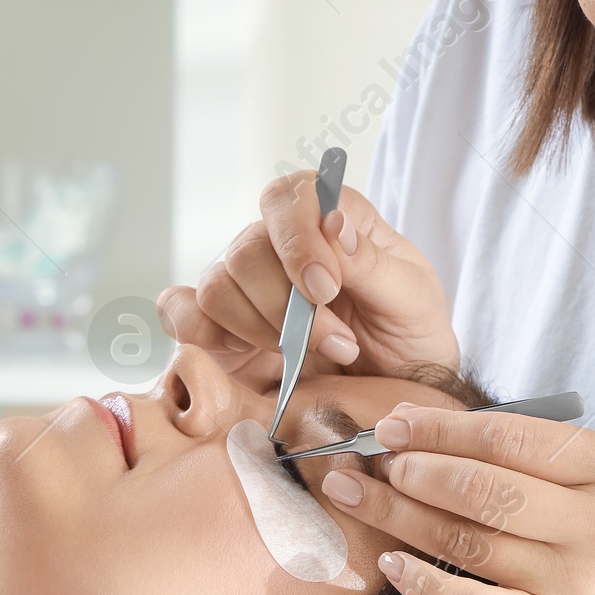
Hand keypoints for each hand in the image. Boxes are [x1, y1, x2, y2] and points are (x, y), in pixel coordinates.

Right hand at [157, 179, 459, 385]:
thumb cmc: (408, 336)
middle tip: (340, 345)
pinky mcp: (217, 328)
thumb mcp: (412, 300)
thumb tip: (332, 220)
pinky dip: (206, 337)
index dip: (298, 238)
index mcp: (327, 217)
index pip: (288, 197)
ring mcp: (243, 285)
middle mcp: (276, 243)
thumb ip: (371, 263)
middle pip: (246, 250)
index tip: (326, 288)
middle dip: (288, 307)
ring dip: (261, 331)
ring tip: (311, 361)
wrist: (395, 396)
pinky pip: (182, 315)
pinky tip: (254, 360)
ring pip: (216, 287)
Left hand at [325, 402, 594, 594]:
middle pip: (485, 486)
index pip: (512, 436)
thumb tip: (428, 428)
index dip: (444, 427)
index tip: (397, 421)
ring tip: (360, 495)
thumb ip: (535, 455)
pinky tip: (389, 565)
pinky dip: (424, 584)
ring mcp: (576, 581)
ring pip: (469, 540)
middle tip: (375, 459)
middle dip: (417, 468)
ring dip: (402, 515)